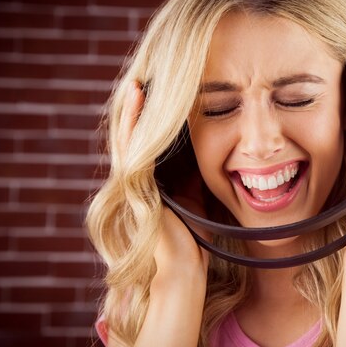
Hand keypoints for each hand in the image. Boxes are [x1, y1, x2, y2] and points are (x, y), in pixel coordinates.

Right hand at [117, 81, 208, 275]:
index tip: (166, 94)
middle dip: (140, 109)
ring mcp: (133, 183)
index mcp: (154, 183)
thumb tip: (216, 152)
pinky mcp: (133, 186)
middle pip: (137, 137)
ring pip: (129, 138)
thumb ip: (196, 175)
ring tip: (138, 82)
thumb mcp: (198, 197)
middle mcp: (138, 181)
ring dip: (132, 108)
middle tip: (146, 78)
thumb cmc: (196, 240)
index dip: (154, 119)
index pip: (152, 144)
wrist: (184, 268)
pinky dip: (131, 121)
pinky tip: (137, 98)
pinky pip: (130, 147)